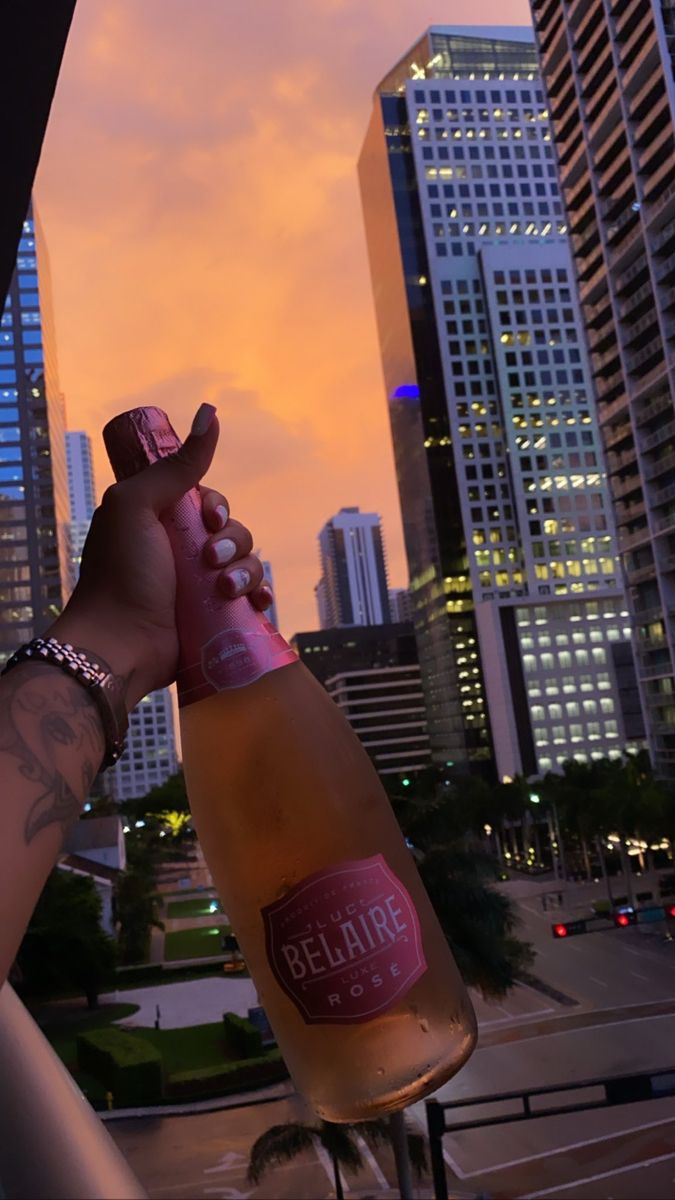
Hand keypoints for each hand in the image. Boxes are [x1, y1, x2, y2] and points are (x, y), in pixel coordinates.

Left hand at [49, 404, 271, 708]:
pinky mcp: (214, 619)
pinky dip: (259, 598)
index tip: (208, 518)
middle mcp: (182, 551)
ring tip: (223, 590)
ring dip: (245, 573)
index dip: (216, 507)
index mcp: (162, 521)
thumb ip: (177, 465)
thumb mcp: (139, 505)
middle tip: (210, 559)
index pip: (208, 501)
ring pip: (248, 565)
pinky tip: (255, 603)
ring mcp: (199, 587)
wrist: (120, 643)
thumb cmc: (119, 572)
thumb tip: (211, 412)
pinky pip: (252, 599)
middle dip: (233, 542)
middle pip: (234, 530)